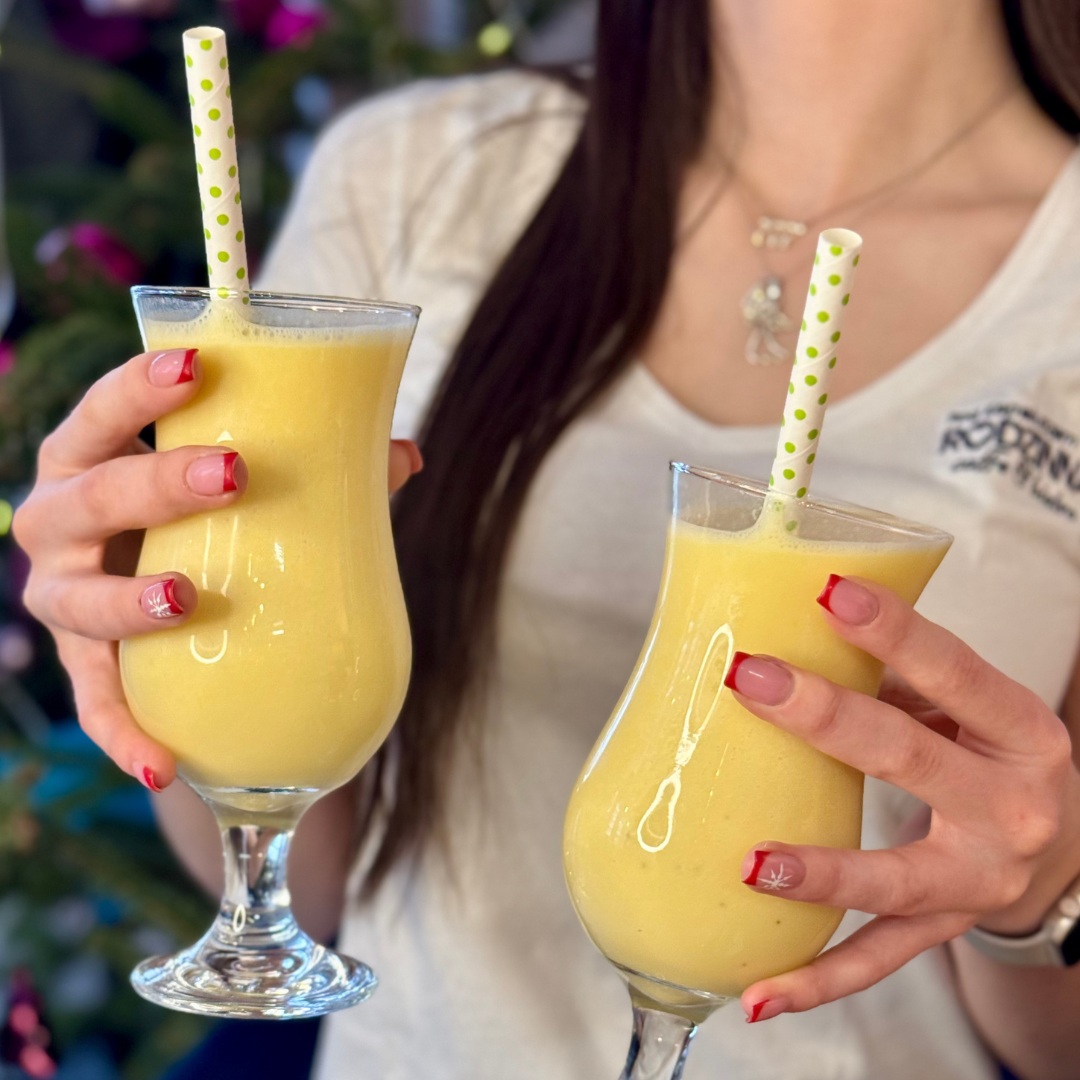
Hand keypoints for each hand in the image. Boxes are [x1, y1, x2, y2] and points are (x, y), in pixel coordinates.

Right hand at [14, 349, 421, 792]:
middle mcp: (61, 522)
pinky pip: (94, 706)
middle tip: (233, 476)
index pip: (102, 412)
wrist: (168, 609)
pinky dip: (123, 734)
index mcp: (94, 460)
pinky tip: (164, 763)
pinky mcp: (81, 668)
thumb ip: (321, 473)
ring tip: (184, 599)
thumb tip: (406, 454)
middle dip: (155, 484)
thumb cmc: (202, 524)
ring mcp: (63, 599)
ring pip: (76, 600)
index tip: (198, 365)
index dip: (136, 386)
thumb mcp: (246, 495)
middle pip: (90, 496)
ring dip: (124, 601)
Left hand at [722, 575, 1079, 1023]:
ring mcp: (979, 881)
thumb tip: (795, 643)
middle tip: (752, 681)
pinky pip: (878, 960)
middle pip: (912, 758)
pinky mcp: (945, 928)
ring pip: (895, 881)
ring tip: (753, 864)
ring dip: (822, 873)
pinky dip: (817, 979)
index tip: (827, 592)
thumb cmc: (995, 756)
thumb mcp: (970, 711)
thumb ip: (898, 683)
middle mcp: (1013, 809)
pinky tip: (757, 994)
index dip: (894, 632)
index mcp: (1022, 733)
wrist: (1063, 849)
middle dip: (827, 718)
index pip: (956, 671)